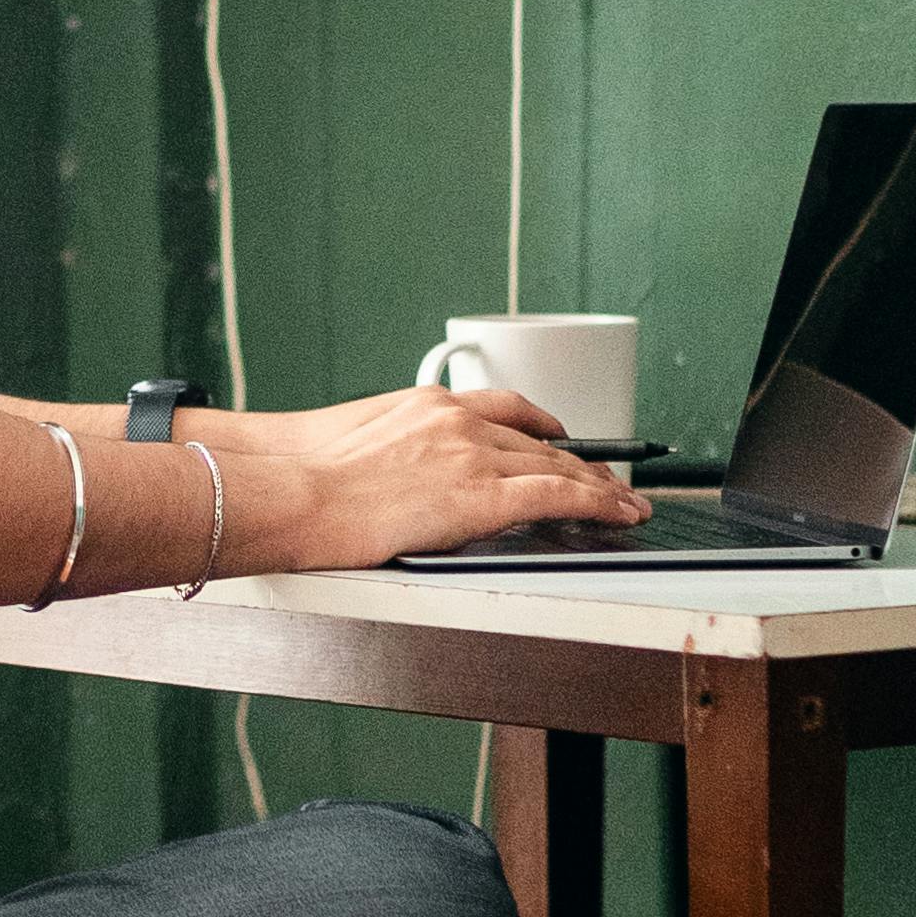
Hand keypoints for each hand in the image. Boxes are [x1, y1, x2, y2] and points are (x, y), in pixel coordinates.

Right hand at [266, 380, 648, 564]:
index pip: (502, 409)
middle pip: (537, 440)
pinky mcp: (483, 497)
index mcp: (425, 405)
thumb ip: (387, 451)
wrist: (288, 490)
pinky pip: (561, 495)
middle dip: (577, 461)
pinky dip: (600, 502)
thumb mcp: (348, 445)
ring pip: (559, 465)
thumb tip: (386, 478)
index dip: (540, 425)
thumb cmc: (297, 477)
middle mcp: (457, 420)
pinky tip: (621, 511)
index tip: (557, 435)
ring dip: (600, 485)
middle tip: (604, 478)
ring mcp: (473, 455)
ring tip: (626, 501)